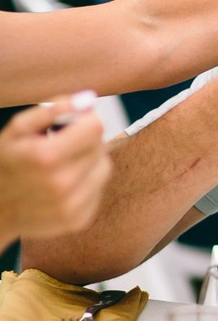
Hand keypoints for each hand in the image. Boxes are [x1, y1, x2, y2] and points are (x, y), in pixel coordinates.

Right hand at [0, 95, 111, 241]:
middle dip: (86, 141)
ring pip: (104, 168)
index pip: (95, 127)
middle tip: (63, 145)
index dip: (84, 121)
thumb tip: (88, 99)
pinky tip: (66, 184)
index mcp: (46, 157)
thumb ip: (53, 108)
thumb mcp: (19, 128)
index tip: (71, 125)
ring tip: (65, 165)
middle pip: (101, 147)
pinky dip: (87, 183)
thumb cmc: (8, 163)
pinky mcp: (78, 220)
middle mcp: (62, 184)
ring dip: (90, 162)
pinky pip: (99, 190)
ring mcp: (71, 206)